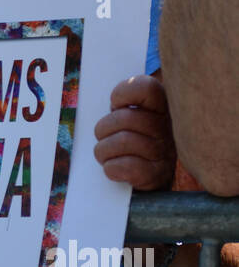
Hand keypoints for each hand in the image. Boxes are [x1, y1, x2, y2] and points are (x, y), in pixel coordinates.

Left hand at [93, 74, 175, 189]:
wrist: (147, 180)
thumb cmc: (131, 143)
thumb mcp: (130, 118)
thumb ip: (122, 105)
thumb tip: (99, 93)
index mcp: (161, 106)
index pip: (146, 86)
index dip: (123, 93)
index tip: (115, 105)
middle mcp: (167, 126)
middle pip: (125, 117)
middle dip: (103, 129)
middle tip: (103, 136)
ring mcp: (165, 151)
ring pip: (123, 141)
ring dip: (104, 151)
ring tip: (105, 154)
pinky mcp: (158, 174)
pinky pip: (126, 166)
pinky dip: (111, 168)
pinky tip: (114, 168)